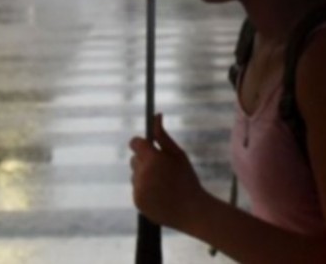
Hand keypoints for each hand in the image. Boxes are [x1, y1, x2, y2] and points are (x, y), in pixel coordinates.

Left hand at [129, 113, 209, 230]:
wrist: (191, 210)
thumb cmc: (187, 178)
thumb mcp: (178, 154)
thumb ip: (163, 136)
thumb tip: (156, 116)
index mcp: (152, 159)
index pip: (135, 143)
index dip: (141, 144)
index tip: (149, 148)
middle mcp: (141, 173)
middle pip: (134, 159)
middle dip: (145, 161)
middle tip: (162, 169)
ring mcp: (138, 189)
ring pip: (135, 175)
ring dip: (144, 176)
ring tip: (162, 184)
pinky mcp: (137, 202)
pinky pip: (137, 189)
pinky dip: (145, 190)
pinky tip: (159, 195)